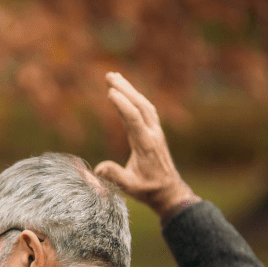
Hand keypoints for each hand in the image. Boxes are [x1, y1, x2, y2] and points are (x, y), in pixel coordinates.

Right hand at [94, 72, 198, 218]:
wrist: (169, 190)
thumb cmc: (148, 189)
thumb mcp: (130, 187)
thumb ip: (115, 176)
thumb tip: (98, 168)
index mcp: (146, 145)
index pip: (134, 119)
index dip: (122, 105)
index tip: (110, 92)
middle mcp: (153, 134)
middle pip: (140, 106)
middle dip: (125, 89)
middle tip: (109, 75)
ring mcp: (156, 131)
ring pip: (144, 105)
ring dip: (130, 89)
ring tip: (114, 76)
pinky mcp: (155, 131)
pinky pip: (146, 109)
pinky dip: (135, 97)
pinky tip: (126, 91)